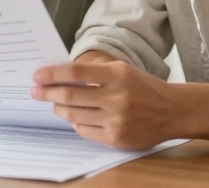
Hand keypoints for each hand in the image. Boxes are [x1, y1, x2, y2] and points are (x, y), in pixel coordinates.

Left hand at [31, 60, 183, 149]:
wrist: (172, 111)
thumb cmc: (144, 87)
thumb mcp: (123, 70)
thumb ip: (95, 73)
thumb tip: (60, 76)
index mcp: (117, 75)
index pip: (75, 73)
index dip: (52, 74)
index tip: (37, 76)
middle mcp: (116, 97)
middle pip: (70, 96)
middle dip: (47, 93)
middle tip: (35, 91)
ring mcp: (116, 120)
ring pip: (74, 115)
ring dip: (59, 109)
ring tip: (55, 104)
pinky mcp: (116, 138)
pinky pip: (84, 131)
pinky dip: (75, 123)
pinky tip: (75, 117)